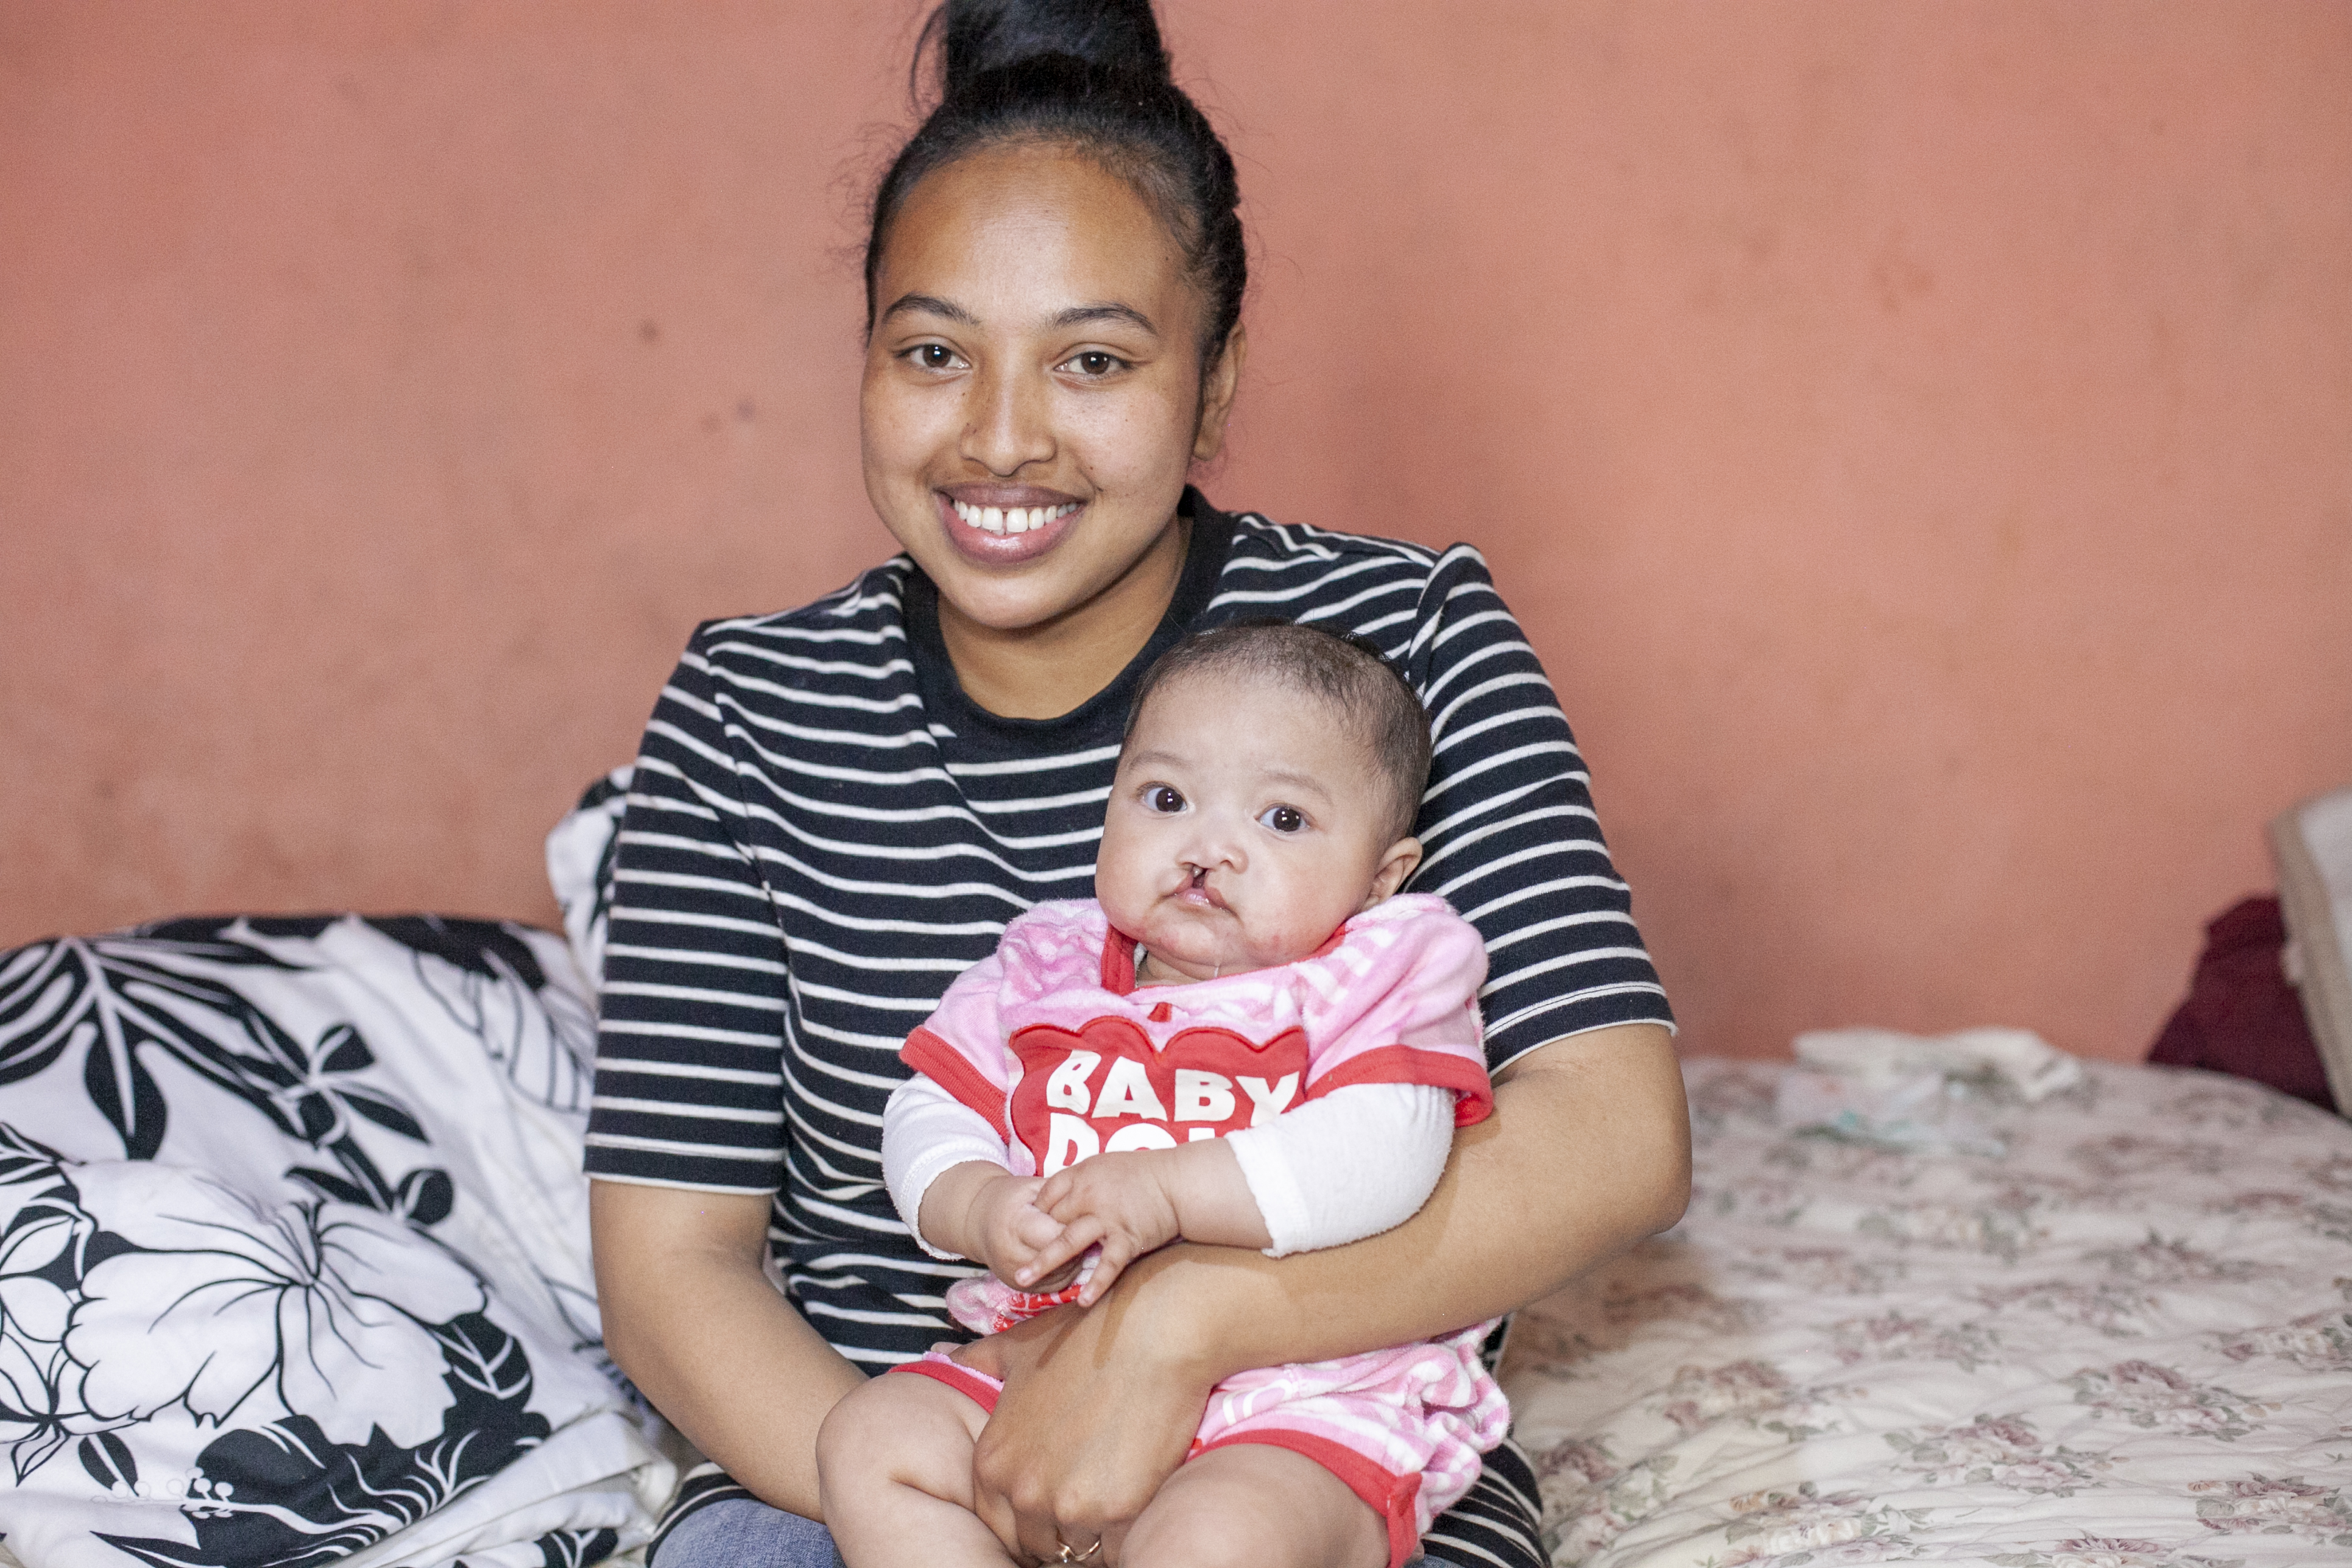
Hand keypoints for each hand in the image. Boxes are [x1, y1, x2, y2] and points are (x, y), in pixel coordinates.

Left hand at [956, 1251, 1214, 1563]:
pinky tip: (1137, 1497)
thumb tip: (944, 1354)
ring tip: (1112, 1500)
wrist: (1151, 1334)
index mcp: (994, 1462)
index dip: (1027, 1518)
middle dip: (1058, 1531)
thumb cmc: (1086, 1336)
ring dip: (1093, 1535)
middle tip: (1087, 1504)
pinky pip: (1117, 1547)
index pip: (998, 1525)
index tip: (1053, 1503)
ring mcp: (1067, 1505)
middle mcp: (1022, 1491)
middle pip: (1036, 1544)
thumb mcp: (1019, 1346)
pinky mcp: (1116, 1511)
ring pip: (1077, 1550)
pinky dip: (1126, 1532)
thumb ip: (978, 1359)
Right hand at [957, 1170, 1079, 1288]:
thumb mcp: (1032, 1188)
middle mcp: (1013, 1255)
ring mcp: (1015, 1276)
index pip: (1056, 1236)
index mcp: (1016, 1225)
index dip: (1076, 1226)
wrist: (980, 1221)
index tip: (1088, 1217)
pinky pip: (1056, 1286)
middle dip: (1079, 1245)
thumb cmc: (1011, 1199)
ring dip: (1076, 1260)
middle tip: (1089, 1231)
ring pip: (1062, 1275)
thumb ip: (1059, 1197)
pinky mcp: (1020, 1290)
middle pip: (1060, 1259)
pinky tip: (1070, 1256)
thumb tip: (1089, 1206)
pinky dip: (1068, 1272)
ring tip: (1080, 1242)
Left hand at [1025, 1150, 1183, 1302]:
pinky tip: (1082, 1301)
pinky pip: (1107, 1265)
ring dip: (1044, 1262)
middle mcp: (1089, 1195)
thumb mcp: (1107, 1166)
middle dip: (1033, 1239)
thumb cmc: (1146, 1173)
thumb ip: (1085, 1181)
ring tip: (1024, 1280)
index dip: (1037, 1212)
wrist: (1179, 1182)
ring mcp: (1106, 1218)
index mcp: (1083, 1174)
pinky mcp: (1126, 1238)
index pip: (1048, 1194)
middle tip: (1010, 1259)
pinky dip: (1096, 1284)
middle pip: (1051, 1220)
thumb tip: (1067, 1196)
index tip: (1030, 1227)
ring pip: (1067, 1242)